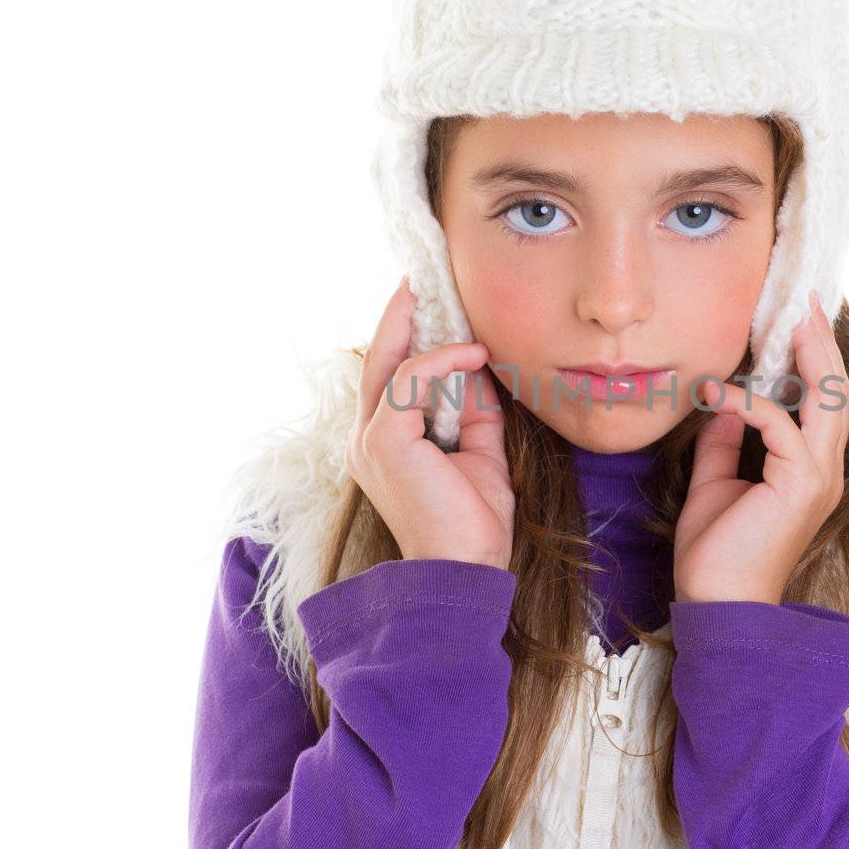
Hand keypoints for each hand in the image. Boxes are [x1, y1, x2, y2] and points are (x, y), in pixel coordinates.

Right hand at [343, 277, 514, 573]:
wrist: (463, 571)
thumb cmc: (470, 523)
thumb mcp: (480, 454)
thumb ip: (474, 412)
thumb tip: (480, 370)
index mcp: (385, 442)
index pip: (390, 376)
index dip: (406, 336)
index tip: (430, 303)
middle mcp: (367, 436)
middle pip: (379, 359)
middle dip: (400, 315)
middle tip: (421, 277)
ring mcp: (371, 438)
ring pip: (392, 362)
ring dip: (428, 331)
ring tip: (459, 310)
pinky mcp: (384, 439)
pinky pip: (411, 379)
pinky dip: (442, 360)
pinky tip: (475, 355)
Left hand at [673, 289, 848, 604]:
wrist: (717, 604)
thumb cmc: (716, 553)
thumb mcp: (714, 481)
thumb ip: (723, 441)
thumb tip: (720, 401)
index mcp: (809, 469)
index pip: (822, 403)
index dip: (814, 359)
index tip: (797, 318)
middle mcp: (824, 470)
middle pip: (836, 393)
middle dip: (821, 344)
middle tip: (803, 302)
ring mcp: (819, 478)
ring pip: (828, 400)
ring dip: (809, 355)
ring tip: (793, 317)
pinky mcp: (802, 485)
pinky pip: (780, 425)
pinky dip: (748, 402)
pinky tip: (717, 392)